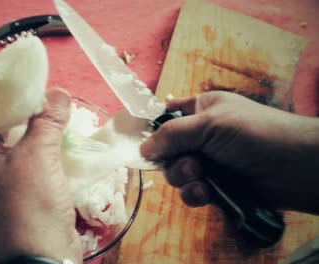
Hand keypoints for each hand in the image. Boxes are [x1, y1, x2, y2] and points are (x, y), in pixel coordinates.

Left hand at [0, 88, 82, 262]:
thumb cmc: (29, 203)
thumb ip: (47, 121)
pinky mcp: (26, 195)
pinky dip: (50, 153)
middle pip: (8, 129)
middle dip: (31, 113)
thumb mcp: (37, 155)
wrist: (41, 256)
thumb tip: (58, 92)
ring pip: (25, 148)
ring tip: (62, 115)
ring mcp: (6, 183)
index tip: (33, 81)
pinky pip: (36, 166)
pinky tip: (66, 142)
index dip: (11, 95)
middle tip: (52, 97)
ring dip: (44, 133)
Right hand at [141, 91, 318, 213]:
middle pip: (167, 150)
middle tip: (191, 163)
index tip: (146, 142)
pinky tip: (205, 193)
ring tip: (202, 178)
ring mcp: (208, 162)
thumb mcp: (209, 124)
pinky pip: (191, 192)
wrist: (294, 167)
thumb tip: (142, 149)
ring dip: (184, 178)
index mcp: (200, 110)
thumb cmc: (253, 133)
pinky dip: (194, 194)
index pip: (168, 115)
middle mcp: (201, 136)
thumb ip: (172, 135)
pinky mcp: (215, 187)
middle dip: (173, 160)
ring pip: (176, 173)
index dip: (155, 128)